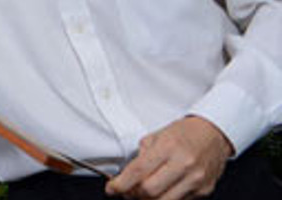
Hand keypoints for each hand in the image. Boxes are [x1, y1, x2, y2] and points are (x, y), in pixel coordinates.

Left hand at [106, 116, 232, 198]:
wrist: (215, 134)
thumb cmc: (185, 133)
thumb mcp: (157, 136)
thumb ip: (141, 157)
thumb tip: (125, 177)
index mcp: (168, 148)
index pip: (138, 172)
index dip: (120, 184)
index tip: (112, 188)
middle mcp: (183, 165)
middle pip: (149, 191)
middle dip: (132, 194)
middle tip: (126, 190)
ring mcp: (195, 180)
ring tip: (142, 192)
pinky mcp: (204, 191)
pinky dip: (164, 198)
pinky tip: (161, 190)